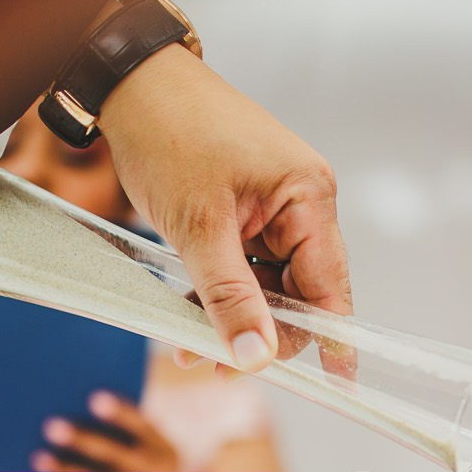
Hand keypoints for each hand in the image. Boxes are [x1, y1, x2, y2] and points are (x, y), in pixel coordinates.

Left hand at [32, 391, 180, 471]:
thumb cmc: (140, 455)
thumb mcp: (142, 441)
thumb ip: (120, 422)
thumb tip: (73, 397)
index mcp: (163, 448)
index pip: (142, 426)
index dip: (120, 413)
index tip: (94, 398)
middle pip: (115, 456)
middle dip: (83, 441)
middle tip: (51, 426)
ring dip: (66, 470)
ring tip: (39, 457)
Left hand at [100, 47, 351, 374]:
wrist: (131, 87)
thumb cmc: (170, 135)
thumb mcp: (198, 228)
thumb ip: (230, 297)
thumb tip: (256, 357)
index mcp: (308, 198)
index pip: (331, 286)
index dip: (333, 338)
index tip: (340, 385)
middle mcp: (302, 205)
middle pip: (300, 293)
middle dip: (261, 333)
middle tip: (215, 365)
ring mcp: (275, 209)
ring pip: (267, 286)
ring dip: (233, 317)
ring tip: (189, 346)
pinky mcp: (246, 213)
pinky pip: (245, 268)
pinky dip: (220, 293)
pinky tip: (190, 315)